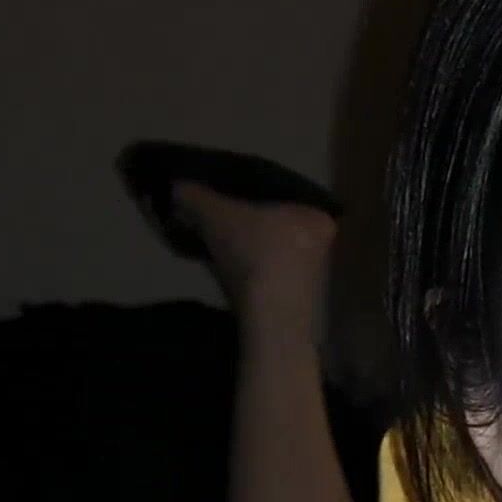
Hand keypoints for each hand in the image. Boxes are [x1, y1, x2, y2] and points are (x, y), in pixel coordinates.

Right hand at [171, 182, 337, 324]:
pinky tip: (230, 277)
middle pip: (275, 227)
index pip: (281, 197)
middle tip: (218, 225)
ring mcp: (315, 276)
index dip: (249, 196)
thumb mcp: (216, 214)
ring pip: (272, 254)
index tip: (225, 202)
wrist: (270, 314)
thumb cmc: (253, 252)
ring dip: (247, 253)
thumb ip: (196, 196)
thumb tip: (177, 187)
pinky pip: (269, 279)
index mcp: (315, 215)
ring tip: (217, 250)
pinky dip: (251, 276)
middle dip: (246, 227)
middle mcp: (324, 244)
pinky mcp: (300, 303)